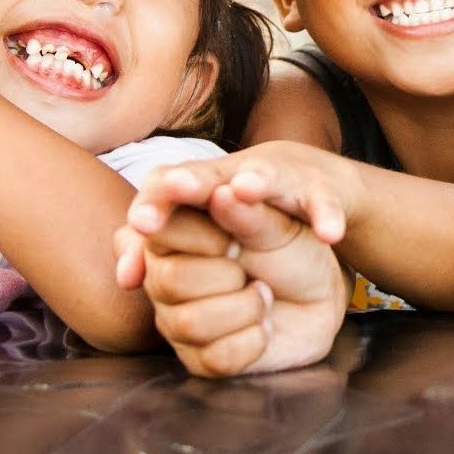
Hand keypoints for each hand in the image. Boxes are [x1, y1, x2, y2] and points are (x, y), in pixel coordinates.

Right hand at [116, 183, 349, 376]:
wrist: (321, 293)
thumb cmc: (292, 248)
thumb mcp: (277, 224)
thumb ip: (248, 211)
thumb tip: (222, 194)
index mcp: (176, 230)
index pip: (155, 230)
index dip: (198, 237)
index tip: (231, 240)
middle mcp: (165, 274)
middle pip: (168, 280)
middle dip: (227, 274)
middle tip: (250, 267)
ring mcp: (178, 318)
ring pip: (189, 323)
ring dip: (246, 308)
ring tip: (263, 294)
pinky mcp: (200, 357)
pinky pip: (215, 358)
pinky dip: (254, 340)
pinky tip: (264, 326)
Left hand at [123, 142, 358, 244]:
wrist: (310, 203)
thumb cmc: (244, 228)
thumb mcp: (202, 244)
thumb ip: (162, 255)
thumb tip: (126, 278)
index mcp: (199, 189)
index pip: (165, 185)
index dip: (155, 202)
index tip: (140, 223)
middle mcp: (235, 177)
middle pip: (208, 175)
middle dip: (193, 182)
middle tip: (176, 185)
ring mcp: (280, 179)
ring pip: (266, 174)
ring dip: (255, 181)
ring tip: (244, 186)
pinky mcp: (319, 191)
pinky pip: (322, 202)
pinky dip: (325, 215)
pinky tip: (328, 233)